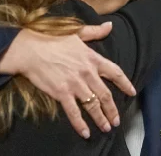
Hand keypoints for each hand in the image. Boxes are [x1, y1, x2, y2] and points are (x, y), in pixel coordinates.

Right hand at [0, 23, 134, 138]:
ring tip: (106, 127)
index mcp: (91, 58)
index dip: (125, 84)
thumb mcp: (75, 32)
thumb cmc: (49, 38)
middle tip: (116, 120)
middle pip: (106, 95)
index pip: (115, 72)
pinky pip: (74, 112)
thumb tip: (110, 26)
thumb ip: (94, 32)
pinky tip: (85, 132)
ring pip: (93, 105)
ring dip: (101, 118)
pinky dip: (80, 124)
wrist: (28, 48)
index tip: (132, 93)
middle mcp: (87, 73)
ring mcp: (75, 84)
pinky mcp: (62, 93)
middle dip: (113, 110)